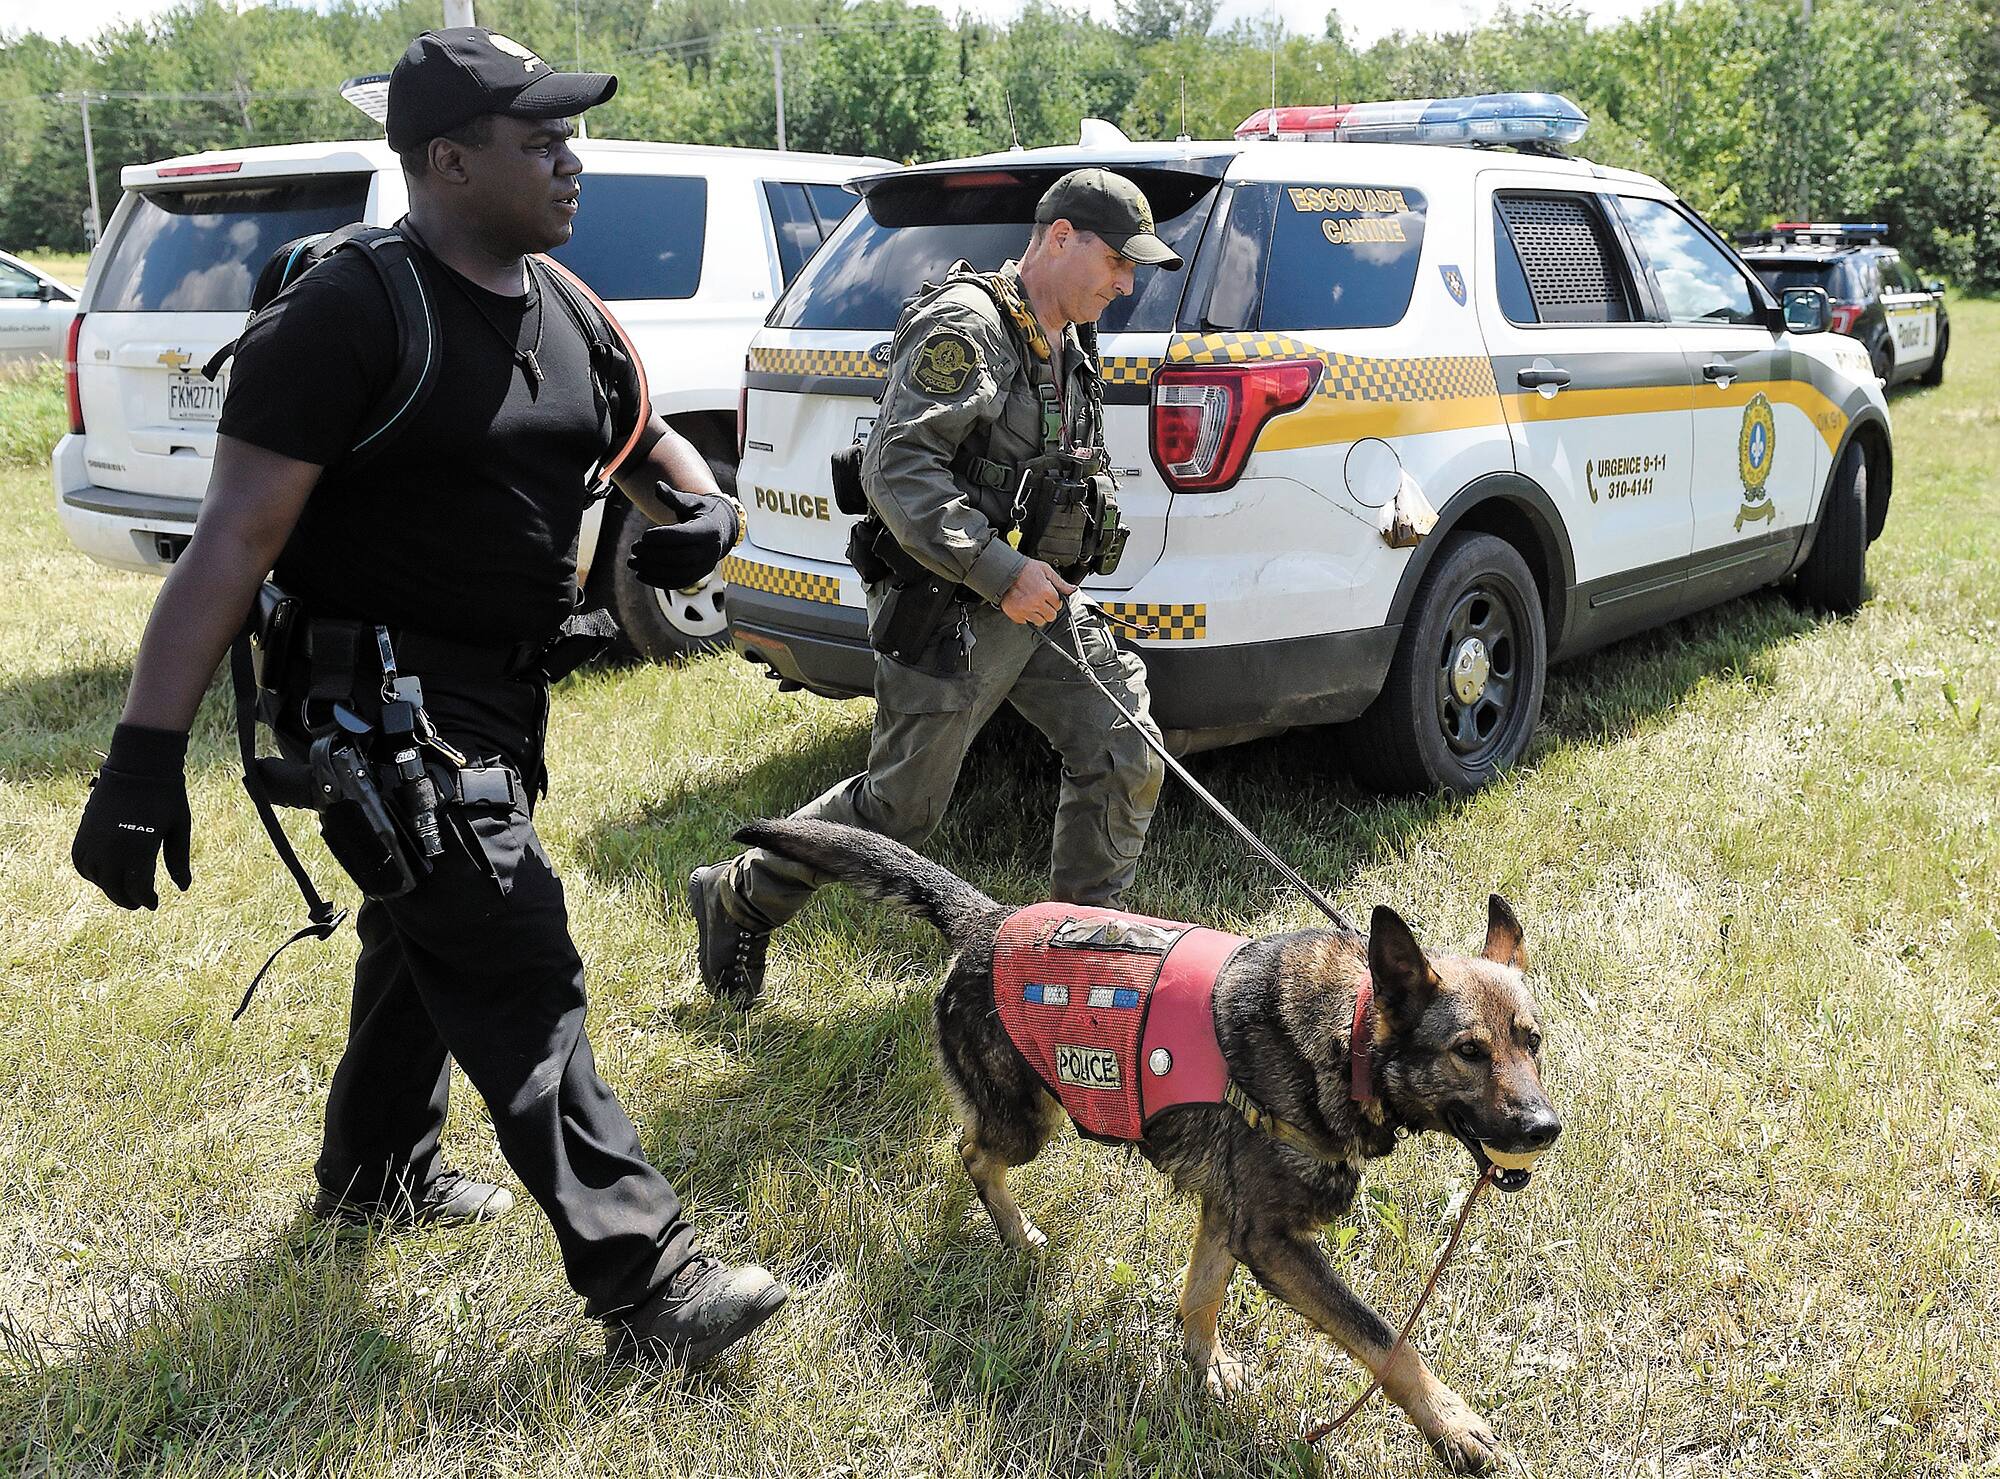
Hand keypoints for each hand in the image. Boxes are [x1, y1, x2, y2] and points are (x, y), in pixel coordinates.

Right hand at [72, 725, 191, 909]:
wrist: (139, 766)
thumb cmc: (166, 797)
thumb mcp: (179, 828)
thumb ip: (179, 860)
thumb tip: (183, 888)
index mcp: (139, 847)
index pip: (137, 887)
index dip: (145, 899)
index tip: (153, 903)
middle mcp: (112, 847)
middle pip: (114, 887)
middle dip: (127, 900)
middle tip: (139, 903)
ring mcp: (94, 839)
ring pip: (96, 878)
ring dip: (109, 888)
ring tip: (123, 891)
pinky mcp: (83, 831)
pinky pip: (80, 862)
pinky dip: (91, 873)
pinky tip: (104, 875)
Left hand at [626, 482, 740, 590]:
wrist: (721, 530)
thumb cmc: (702, 512)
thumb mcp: (691, 502)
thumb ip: (673, 497)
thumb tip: (657, 486)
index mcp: (709, 530)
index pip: (683, 536)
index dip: (661, 537)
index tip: (644, 535)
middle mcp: (710, 551)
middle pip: (678, 556)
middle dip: (653, 554)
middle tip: (634, 548)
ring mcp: (705, 566)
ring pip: (676, 572)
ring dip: (651, 569)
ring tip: (632, 562)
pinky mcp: (697, 576)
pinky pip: (676, 582)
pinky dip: (657, 581)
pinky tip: (640, 575)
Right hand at [999, 560, 1075, 624]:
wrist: (1004, 571)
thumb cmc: (1024, 569)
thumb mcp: (1045, 570)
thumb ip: (1060, 582)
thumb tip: (1072, 589)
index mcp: (1045, 591)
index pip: (1058, 605)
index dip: (1055, 601)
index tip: (1050, 597)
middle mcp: (1036, 602)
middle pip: (1051, 616)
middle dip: (1049, 610)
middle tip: (1043, 602)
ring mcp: (1025, 610)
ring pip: (1040, 622)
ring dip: (1039, 615)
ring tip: (1033, 604)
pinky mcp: (1016, 614)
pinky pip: (1026, 622)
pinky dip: (1026, 616)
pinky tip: (1024, 606)